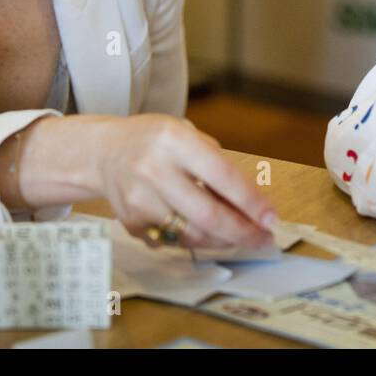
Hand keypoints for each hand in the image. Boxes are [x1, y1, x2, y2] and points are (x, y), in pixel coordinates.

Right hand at [89, 115, 277, 249]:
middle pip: (207, 215)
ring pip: (192, 235)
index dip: (251, 202)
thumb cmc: (155, 142)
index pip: (222, 176)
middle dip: (242, 232)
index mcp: (174, 140)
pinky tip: (205, 231)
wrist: (104, 153)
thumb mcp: (187, 135)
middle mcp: (154, 169)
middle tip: (263, 238)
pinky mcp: (131, 222)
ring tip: (239, 235)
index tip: (272, 218)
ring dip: (222, 240)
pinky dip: (195, 240)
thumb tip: (253, 205)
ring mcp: (139, 199)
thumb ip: (217, 165)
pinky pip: (173, 241)